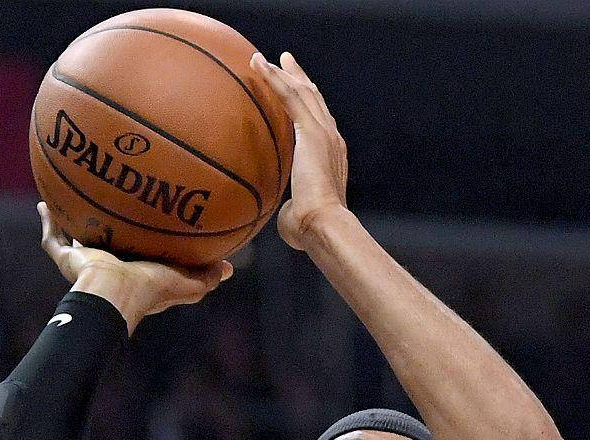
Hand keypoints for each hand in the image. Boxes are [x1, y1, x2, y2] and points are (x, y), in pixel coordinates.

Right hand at [37, 202, 229, 333]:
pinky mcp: (67, 260)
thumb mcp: (188, 282)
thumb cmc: (152, 289)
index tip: (146, 226)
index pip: (137, 257)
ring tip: (68, 202)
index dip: (140, 244)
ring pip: (74, 241)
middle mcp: (108, 267)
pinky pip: (52, 239)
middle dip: (103, 231)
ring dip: (71, 224)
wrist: (116, 291)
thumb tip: (229, 268)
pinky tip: (44, 205)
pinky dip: (48, 222)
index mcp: (135, 273)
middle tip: (105, 210)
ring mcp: (85, 264)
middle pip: (104, 246)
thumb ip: (207, 276)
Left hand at [249, 51, 348, 250]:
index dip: (307, 106)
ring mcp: (323, 133)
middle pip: (314, 100)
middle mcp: (331, 140)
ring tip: (263, 59)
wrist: (323, 224)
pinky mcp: (311, 131)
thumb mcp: (297, 213)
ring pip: (301, 93)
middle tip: (285, 62)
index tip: (296, 93)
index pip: (318, 124)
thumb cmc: (310, 230)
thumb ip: (289, 207)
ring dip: (282, 73)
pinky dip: (274, 78)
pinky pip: (289, 96)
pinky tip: (258, 64)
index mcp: (331, 157)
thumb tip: (280, 213)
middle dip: (299, 80)